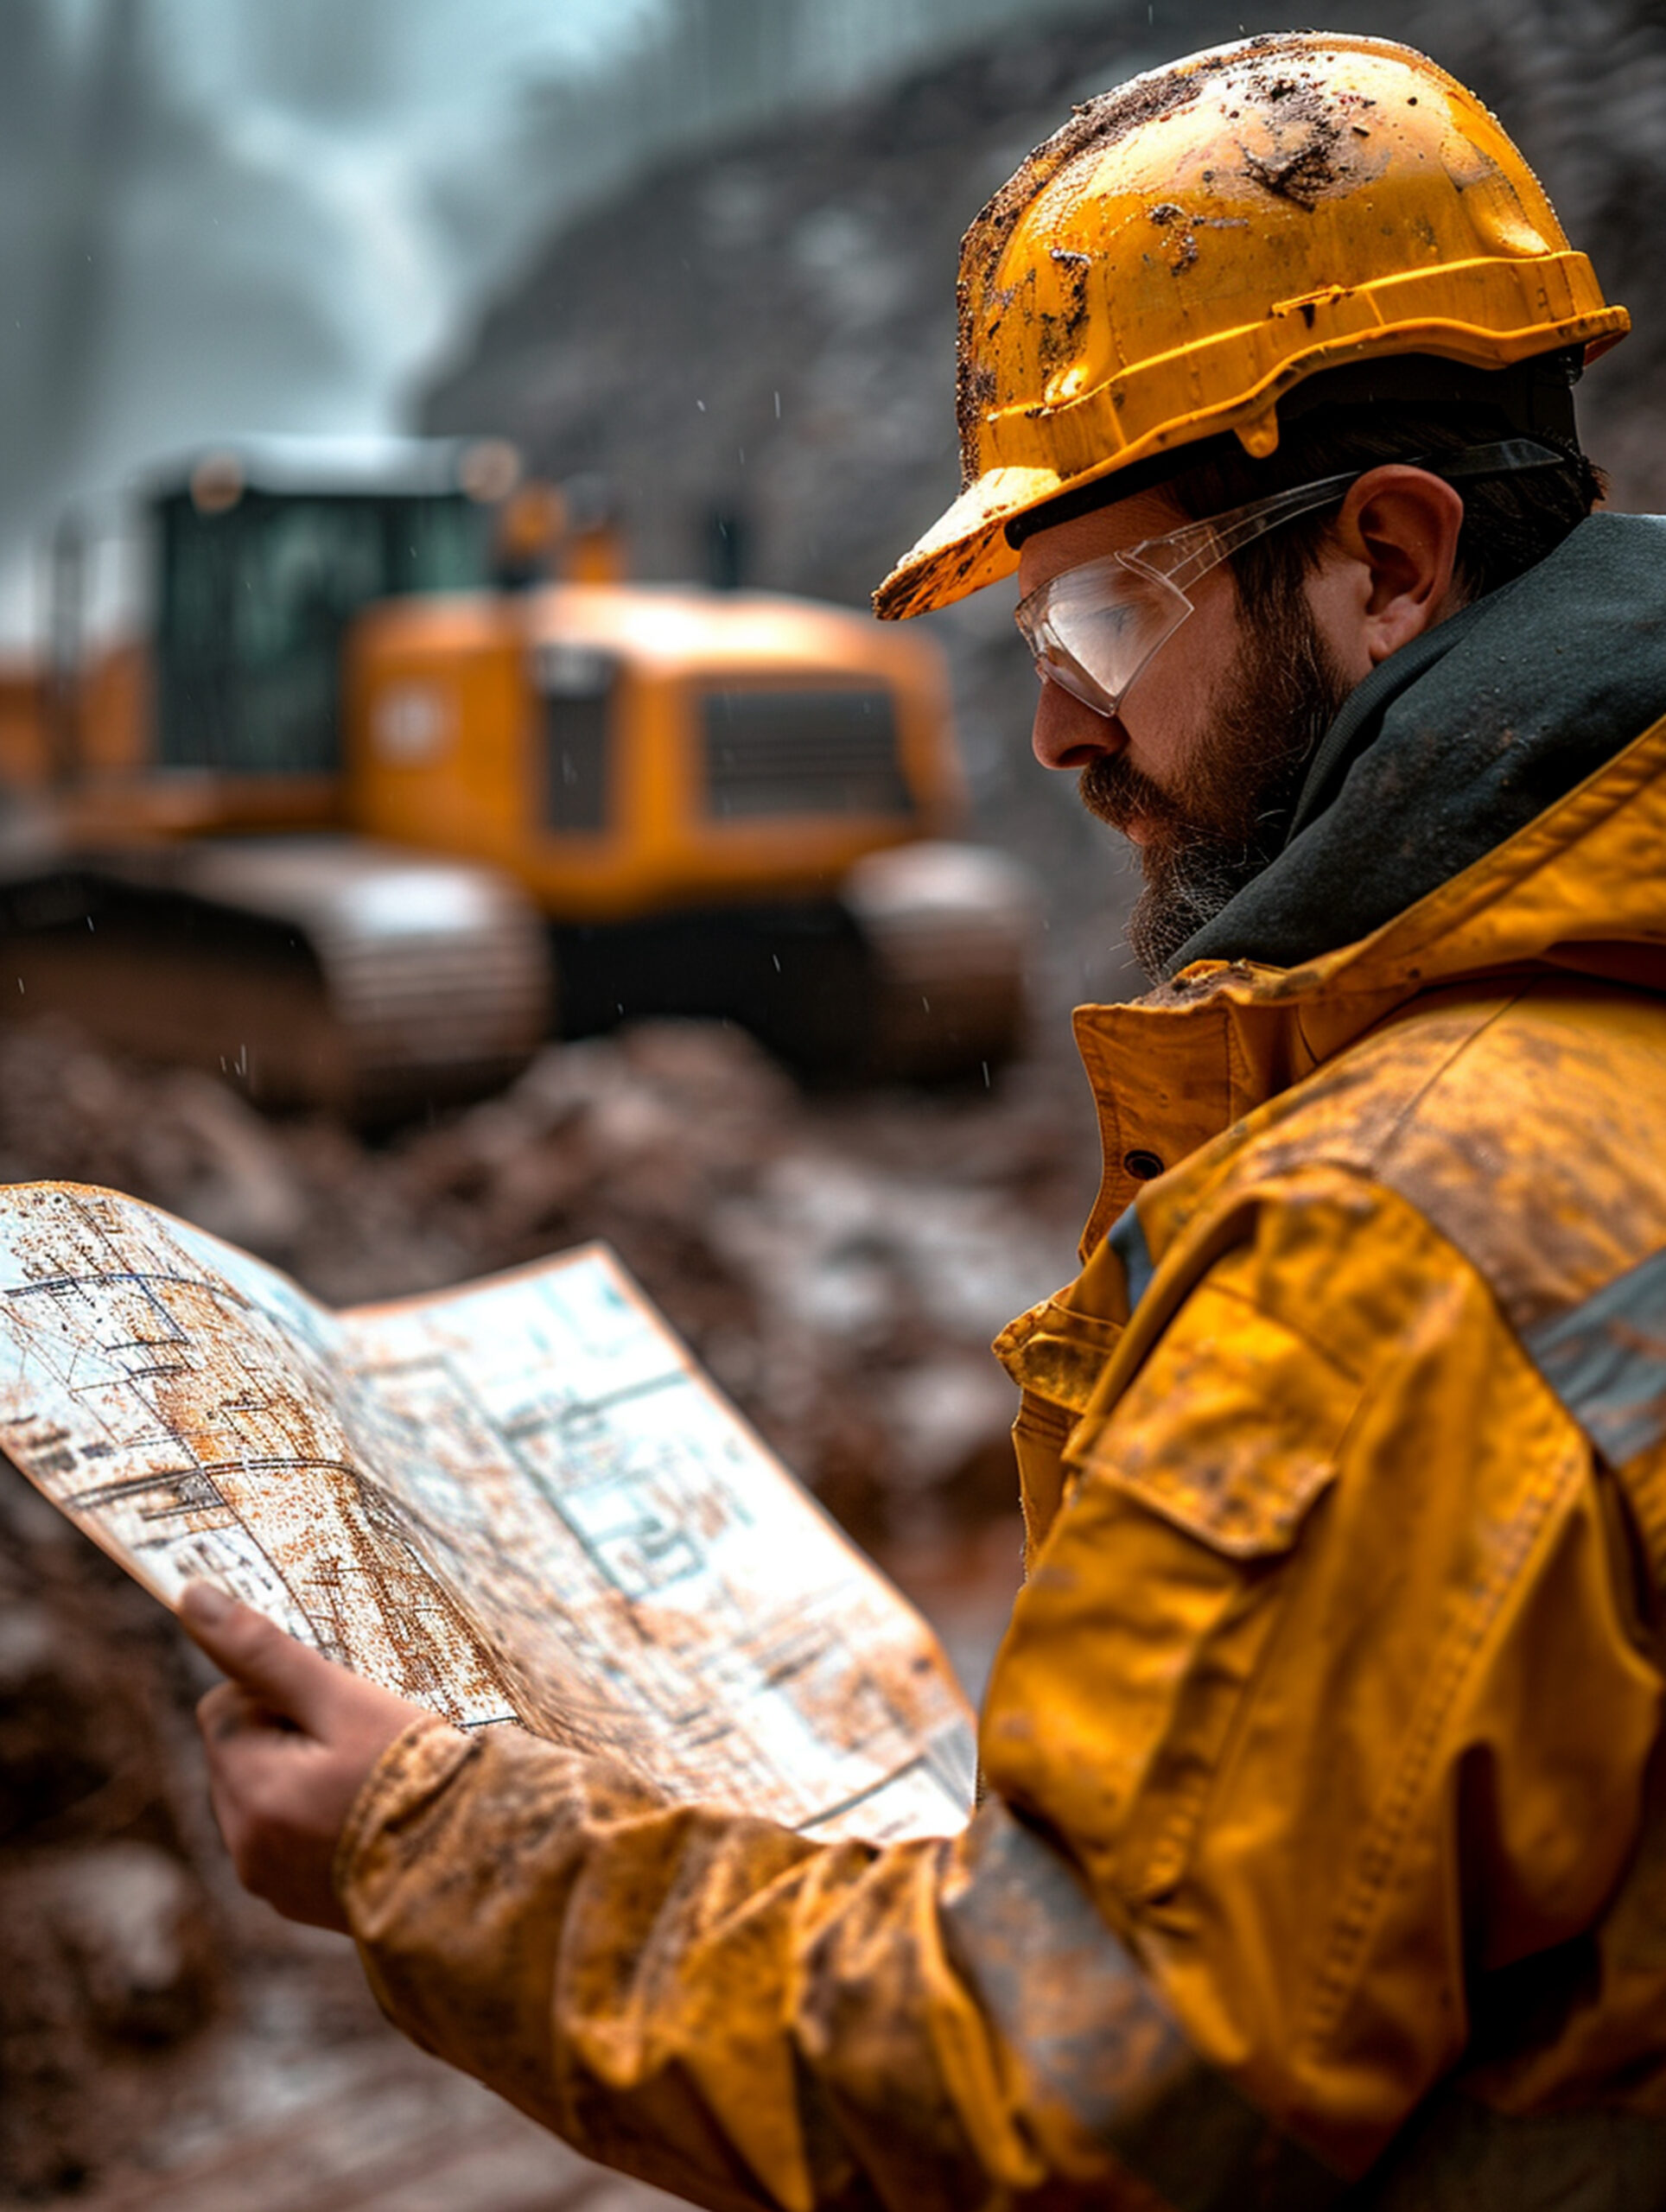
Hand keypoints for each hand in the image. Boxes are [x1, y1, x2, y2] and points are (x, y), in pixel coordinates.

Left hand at [180, 1581, 429, 1930]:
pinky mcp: (297, 1901)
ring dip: (297, 1777)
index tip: (337, 1707)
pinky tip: (366, 1816)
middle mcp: (245, 1846)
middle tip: (357, 1741)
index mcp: (249, 1793)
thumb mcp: (345, 1701)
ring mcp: (270, 1880)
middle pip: (239, 1754)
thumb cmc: (417, 1774)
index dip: (278, 1695)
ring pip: (261, 1795)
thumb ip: (266, 1652)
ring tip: (367, 1779)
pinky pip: (284, 1837)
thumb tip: (193, 1597)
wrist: (479, 1863)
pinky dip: (314, 1819)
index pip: (222, 1708)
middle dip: (286, 1736)